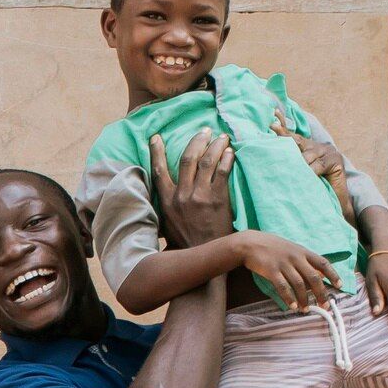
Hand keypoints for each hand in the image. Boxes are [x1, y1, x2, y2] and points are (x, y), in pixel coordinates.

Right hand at [150, 129, 233, 250]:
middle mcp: (181, 195)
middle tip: (206, 130)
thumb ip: (165, 207)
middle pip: (188, 157)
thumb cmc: (185, 243)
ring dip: (215, 145)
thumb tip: (161, 195)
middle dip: (197, 140)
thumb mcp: (166, 225)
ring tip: (222, 137)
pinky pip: (223, 172)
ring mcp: (200, 196)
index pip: (158, 170)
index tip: (156, 137)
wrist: (203, 256)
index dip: (157, 151)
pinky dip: (227, 159)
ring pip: (207, 160)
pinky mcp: (218, 199)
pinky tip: (231, 152)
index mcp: (166, 201)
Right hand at [234, 231, 340, 310]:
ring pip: (299, 284)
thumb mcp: (292, 249)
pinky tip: (292, 306)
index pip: (323, 263)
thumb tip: (319, 274)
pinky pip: (283, 287)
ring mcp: (284, 264)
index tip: (339, 286)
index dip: (333, 275)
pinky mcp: (272, 271)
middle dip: (320, 293)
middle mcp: (296, 258)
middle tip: (324, 305)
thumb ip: (304, 260)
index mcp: (303, 252)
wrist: (251, 244)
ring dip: (304, 299)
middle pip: (313, 277)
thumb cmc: (273, 248)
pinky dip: (288, 298)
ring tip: (306, 309)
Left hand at [272, 110, 354, 223]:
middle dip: (284, 137)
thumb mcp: (299, 177)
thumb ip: (290, 167)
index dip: (282, 128)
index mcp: (308, 149)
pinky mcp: (335, 161)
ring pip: (307, 155)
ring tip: (291, 169)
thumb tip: (270, 162)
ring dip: (298, 163)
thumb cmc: (314, 191)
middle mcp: (317, 147)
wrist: (336, 203)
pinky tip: (307, 175)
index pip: (292, 137)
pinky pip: (318, 166)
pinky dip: (311, 171)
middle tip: (271, 127)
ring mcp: (327, 152)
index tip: (271, 119)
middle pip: (297, 141)